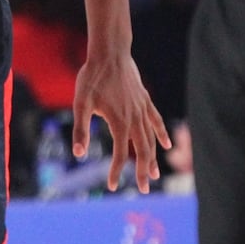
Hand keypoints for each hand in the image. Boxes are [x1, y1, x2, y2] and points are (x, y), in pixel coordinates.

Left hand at [72, 51, 170, 192]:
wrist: (110, 53)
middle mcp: (135, 119)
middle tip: (143, 190)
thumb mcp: (81, 103)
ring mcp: (142, 109)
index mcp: (119, 122)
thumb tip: (78, 154)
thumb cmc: (92, 77)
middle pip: (142, 151)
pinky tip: (166, 144)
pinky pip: (156, 121)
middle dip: (143, 172)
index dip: (116, 171)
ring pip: (151, 139)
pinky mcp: (145, 100)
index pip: (120, 154)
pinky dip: (161, 134)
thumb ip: (80, 129)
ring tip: (155, 175)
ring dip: (153, 158)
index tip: (112, 186)